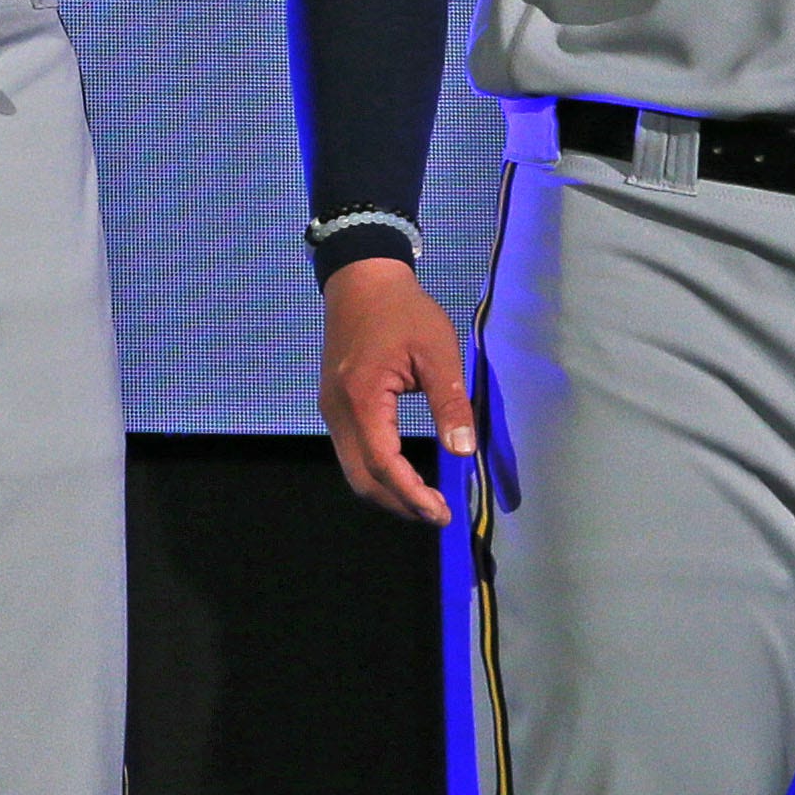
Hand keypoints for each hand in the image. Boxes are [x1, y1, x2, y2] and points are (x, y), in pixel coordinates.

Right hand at [318, 257, 474, 525]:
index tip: (443, 512)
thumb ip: (450, 403)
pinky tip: (405, 474)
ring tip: (426, 499)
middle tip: (438, 513)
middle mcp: (338, 410)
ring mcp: (331, 410)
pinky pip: (352, 452)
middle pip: (361, 478)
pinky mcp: (335, 406)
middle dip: (399, 503)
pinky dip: (377, 473)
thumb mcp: (438, 353)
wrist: (361, 281)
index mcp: (362, 397)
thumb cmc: (404, 312)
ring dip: (388, 491)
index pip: (383, 463)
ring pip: (353, 469)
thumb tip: (463, 451)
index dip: (412, 495)